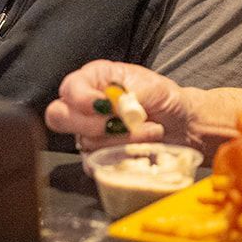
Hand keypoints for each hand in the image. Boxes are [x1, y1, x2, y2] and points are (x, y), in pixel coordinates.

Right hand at [45, 60, 198, 152]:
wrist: (181, 124)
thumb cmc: (164, 98)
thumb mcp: (152, 87)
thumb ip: (128, 94)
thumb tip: (111, 104)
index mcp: (95, 79)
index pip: (69, 88)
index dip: (80, 98)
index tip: (103, 104)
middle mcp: (85, 105)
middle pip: (59, 117)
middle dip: (91, 123)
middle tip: (119, 122)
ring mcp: (89, 132)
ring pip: (85, 142)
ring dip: (121, 139)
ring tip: (149, 130)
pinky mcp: (97, 155)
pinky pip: (96, 163)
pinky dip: (122, 156)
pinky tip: (142, 146)